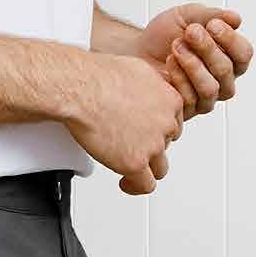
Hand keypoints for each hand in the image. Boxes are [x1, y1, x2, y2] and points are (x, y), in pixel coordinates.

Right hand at [64, 54, 186, 194]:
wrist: (81, 89)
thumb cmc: (99, 76)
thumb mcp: (136, 69)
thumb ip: (147, 84)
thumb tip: (140, 87)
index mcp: (169, 100)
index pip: (174, 121)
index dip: (158, 127)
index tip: (145, 131)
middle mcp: (166, 123)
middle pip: (166, 143)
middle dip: (150, 145)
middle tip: (131, 145)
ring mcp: (152, 144)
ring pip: (159, 167)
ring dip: (146, 169)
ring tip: (131, 170)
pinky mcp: (135, 162)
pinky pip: (145, 185)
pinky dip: (135, 187)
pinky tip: (125, 183)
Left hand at [138, 4, 253, 119]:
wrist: (137, 51)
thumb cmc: (164, 36)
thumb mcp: (187, 17)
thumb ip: (211, 16)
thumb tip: (236, 19)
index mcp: (229, 58)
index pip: (244, 54)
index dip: (231, 39)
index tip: (212, 24)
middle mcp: (222, 81)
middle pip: (227, 70)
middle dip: (208, 48)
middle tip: (190, 32)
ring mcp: (205, 98)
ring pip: (211, 88)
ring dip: (193, 64)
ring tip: (176, 46)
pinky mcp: (188, 110)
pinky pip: (191, 98)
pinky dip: (179, 77)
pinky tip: (169, 62)